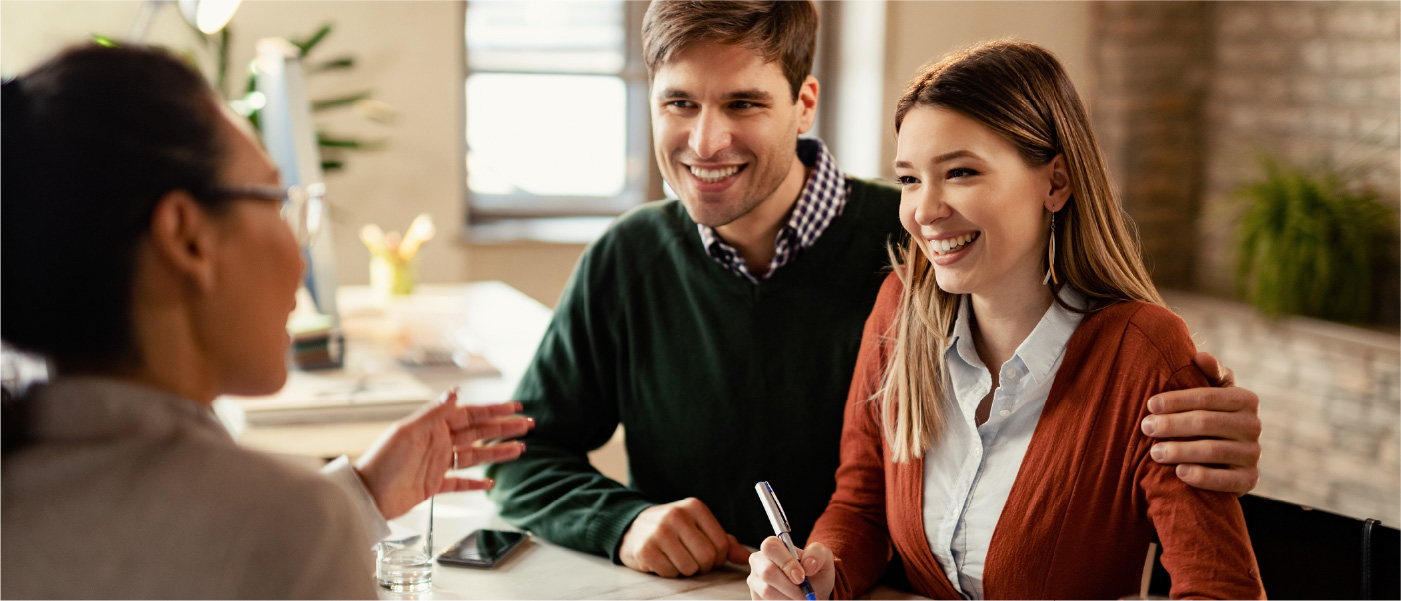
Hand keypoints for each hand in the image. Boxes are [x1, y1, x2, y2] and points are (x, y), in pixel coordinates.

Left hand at [355, 389, 532, 518]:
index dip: (494, 410)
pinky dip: (475, 483)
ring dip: (497, 453)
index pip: (470, 415)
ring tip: (520, 449)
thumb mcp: (408, 432)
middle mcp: (438, 442)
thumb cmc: (382, 461)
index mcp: (433, 426)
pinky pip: (459, 482)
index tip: (515, 406)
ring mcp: (437, 464)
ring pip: (474, 456)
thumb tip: (455, 392)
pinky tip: (490, 483)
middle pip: (478, 434)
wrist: (367, 494)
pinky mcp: (433, 485)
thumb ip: (434, 413)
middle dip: (503, 429)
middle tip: (527, 425)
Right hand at [619, 497, 748, 576]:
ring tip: (676, 558)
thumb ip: (724, 541)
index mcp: (695, 507)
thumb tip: (747, 557)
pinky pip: (670, 573)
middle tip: (691, 559)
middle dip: (702, 566)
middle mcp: (677, 515)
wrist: (633, 528)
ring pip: (689, 568)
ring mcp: (659, 531)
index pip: (721, 544)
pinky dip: (669, 572)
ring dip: (685, 570)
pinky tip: (662, 559)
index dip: (717, 557)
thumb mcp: (698, 527)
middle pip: (707, 557)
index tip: (707, 555)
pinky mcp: (646, 549)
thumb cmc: (673, 530)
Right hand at [748, 538, 833, 599]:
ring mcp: (755, 581)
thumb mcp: (823, 559)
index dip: (786, 562)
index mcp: (774, 547)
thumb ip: (817, 554)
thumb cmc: (814, 573)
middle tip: (804, 593)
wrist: (811, 593)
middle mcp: (759, 562)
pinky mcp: (755, 597)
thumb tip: (808, 564)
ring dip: (789, 597)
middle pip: (767, 572)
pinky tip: (791, 600)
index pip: (771, 547)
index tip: (802, 577)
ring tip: (800, 598)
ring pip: (768, 591)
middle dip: (790, 586)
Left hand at [1141, 351, 1261, 494]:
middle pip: (1207, 423)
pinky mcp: (1250, 480)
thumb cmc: (1209, 414)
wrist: (1225, 455)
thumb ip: (1209, 373)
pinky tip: (1179, 473)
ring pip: (1214, 451)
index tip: (1150, 405)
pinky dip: (1203, 477)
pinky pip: (1227, 481)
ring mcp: (1253, 454)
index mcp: (1246, 399)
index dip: (1177, 400)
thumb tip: (1199, 356)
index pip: (1208, 397)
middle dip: (1173, 425)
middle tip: (1146, 427)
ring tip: (1155, 452)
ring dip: (1181, 451)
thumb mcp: (1212, 391)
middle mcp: (1254, 425)